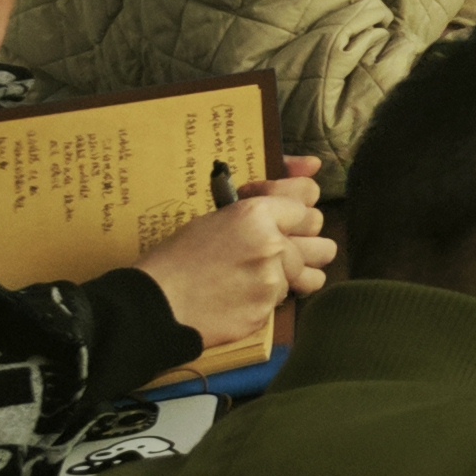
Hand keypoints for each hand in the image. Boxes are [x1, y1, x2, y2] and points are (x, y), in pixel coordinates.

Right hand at [135, 161, 332, 348]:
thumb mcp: (216, 217)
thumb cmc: (178, 257)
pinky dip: (267, 300)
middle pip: (321, 242)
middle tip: (278, 251)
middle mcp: (271, 244)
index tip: (282, 219)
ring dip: (294, 276)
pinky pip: (284, 301)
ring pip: (310, 275)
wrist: (154, 304)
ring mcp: (271, 281)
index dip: (294, 212)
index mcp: (255, 214)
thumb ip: (267, 196)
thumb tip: (313, 163)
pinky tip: (240, 298)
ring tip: (264, 277)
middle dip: (304, 246)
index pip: (307, 203)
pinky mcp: (265, 311)